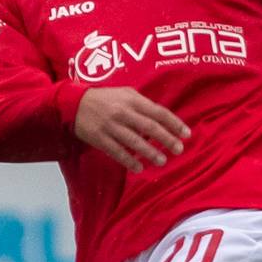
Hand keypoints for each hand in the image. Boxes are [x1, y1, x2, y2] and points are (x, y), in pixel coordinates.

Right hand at [73, 87, 189, 173]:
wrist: (74, 104)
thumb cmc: (105, 98)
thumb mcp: (125, 93)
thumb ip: (143, 104)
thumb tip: (163, 119)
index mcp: (132, 100)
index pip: (158, 112)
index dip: (174, 123)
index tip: (186, 134)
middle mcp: (123, 112)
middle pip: (149, 127)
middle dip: (166, 139)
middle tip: (178, 149)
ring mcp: (110, 126)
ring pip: (134, 141)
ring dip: (149, 152)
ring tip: (162, 161)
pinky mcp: (99, 138)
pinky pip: (116, 151)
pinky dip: (128, 160)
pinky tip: (138, 168)